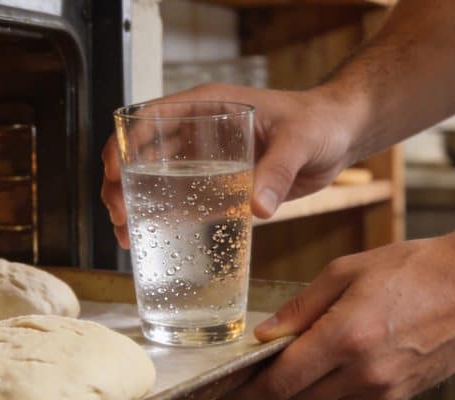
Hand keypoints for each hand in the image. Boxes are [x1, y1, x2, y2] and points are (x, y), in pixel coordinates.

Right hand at [101, 83, 360, 247]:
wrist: (341, 137)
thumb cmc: (320, 122)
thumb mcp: (298, 141)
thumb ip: (277, 171)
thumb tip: (258, 207)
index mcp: (209, 106)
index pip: (151, 118)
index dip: (124, 143)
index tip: (113, 172)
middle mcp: (201, 132)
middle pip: (144, 153)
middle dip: (122, 183)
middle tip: (119, 215)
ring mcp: (208, 159)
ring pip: (158, 180)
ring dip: (138, 204)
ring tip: (125, 234)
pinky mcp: (222, 184)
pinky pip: (186, 201)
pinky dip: (166, 218)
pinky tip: (153, 239)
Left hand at [214, 235, 454, 399]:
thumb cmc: (415, 268)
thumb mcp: (347, 272)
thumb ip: (301, 308)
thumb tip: (265, 335)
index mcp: (347, 338)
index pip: (279, 382)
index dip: (244, 392)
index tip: (223, 391)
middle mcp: (365, 374)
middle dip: (260, 398)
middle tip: (236, 388)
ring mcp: (384, 391)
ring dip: (291, 396)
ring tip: (270, 377)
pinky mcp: (398, 398)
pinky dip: (323, 392)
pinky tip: (315, 373)